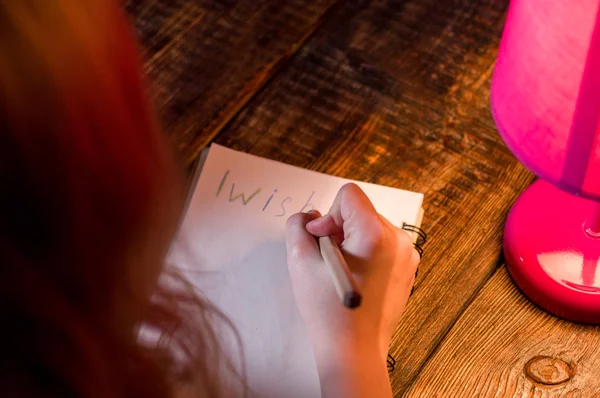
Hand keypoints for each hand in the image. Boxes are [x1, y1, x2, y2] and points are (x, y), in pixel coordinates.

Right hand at [285, 183, 418, 396]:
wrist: (354, 351)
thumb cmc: (329, 311)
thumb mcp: (301, 262)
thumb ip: (298, 227)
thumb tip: (308, 217)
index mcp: (375, 233)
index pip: (349, 195)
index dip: (328, 215)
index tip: (321, 241)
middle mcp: (398, 240)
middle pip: (360, 211)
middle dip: (339, 229)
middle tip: (327, 259)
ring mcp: (407, 256)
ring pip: (370, 227)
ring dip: (351, 242)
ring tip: (340, 271)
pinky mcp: (407, 269)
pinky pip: (381, 245)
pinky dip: (364, 254)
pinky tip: (354, 278)